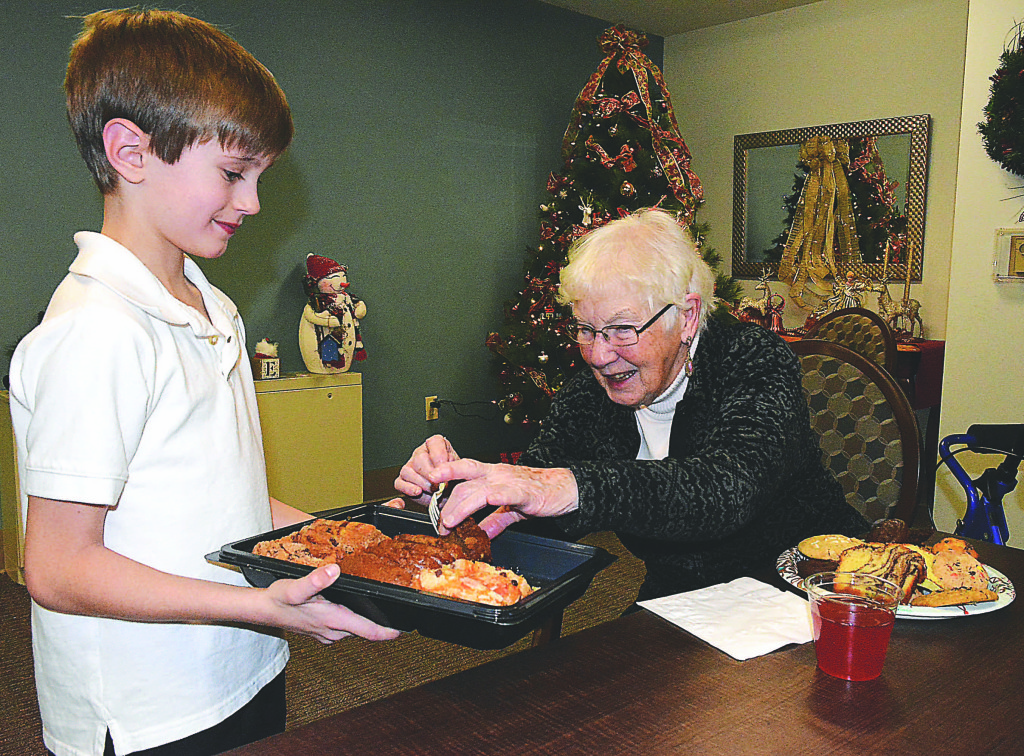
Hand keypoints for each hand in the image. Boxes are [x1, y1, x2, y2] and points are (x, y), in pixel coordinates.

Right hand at [263, 563, 399, 643]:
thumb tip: (334, 570)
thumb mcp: (294, 587)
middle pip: (366, 630)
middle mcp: (333, 631)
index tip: (405, 629)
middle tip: (399, 611)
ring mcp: (328, 634)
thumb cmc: (278, 600)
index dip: (389, 632)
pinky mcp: (323, 631)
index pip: (369, 632)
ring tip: (382, 608)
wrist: (262, 610)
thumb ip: (314, 580)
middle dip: (382, 623)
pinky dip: (354, 620)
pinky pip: (346, 628)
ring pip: (356, 629)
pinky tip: (354, 609)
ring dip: (368, 621)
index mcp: (333, 620)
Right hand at [393, 434, 459, 504]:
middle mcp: (421, 453)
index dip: (439, 455)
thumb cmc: (456, 481)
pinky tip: (418, 492)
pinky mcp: (402, 481)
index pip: (435, 442)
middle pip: (420, 458)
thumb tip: (442, 471)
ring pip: (408, 471)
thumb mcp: (461, 471)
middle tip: (441, 484)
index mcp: (437, 446)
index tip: (445, 467)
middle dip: (431, 473)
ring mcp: (410, 467)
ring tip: (434, 491)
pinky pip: (399, 483)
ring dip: (422, 483)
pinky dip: (408, 488)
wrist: (451, 496)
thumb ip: (454, 467)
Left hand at [426, 459, 577, 538]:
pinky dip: (492, 498)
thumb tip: (480, 534)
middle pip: (464, 481)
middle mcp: (497, 474)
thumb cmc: (539, 493)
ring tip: (449, 521)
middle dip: (448, 502)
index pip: (463, 470)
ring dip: (461, 506)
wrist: (566, 489)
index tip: (428, 484)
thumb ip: (494, 520)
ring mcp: (509, 481)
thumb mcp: (511, 509)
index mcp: (492, 475)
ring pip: (477, 488)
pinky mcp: (523, 492)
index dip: (445, 473)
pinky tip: (481, 507)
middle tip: (439, 522)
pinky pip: (504, 494)